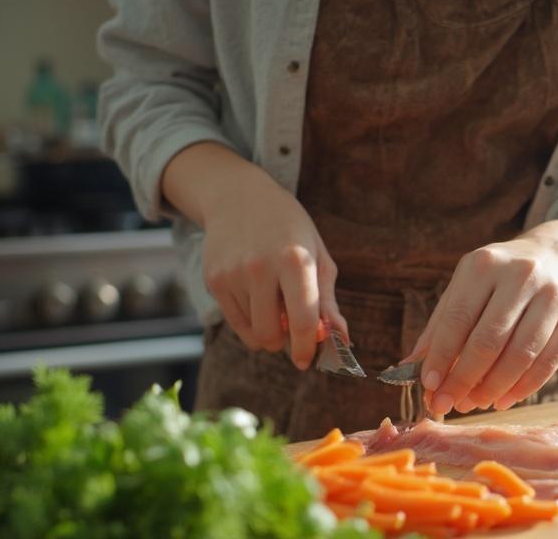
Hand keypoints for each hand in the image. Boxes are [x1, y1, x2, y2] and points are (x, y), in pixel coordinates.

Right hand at [162, 142, 345, 369]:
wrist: (240, 197)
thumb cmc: (290, 230)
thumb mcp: (318, 257)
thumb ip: (328, 302)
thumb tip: (343, 340)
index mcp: (295, 260)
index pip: (304, 320)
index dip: (307, 347)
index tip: (307, 360)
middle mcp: (261, 267)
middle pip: (272, 334)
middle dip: (285, 342)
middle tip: (292, 329)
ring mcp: (233, 273)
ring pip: (253, 332)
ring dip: (267, 330)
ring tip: (273, 302)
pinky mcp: (214, 279)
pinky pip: (235, 323)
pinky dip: (249, 323)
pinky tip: (256, 300)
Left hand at [408, 237, 557, 415]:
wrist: (551, 259)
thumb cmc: (494, 282)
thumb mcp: (463, 290)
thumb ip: (439, 328)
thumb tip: (410, 369)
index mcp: (485, 265)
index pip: (458, 318)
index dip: (441, 356)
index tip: (429, 386)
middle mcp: (522, 275)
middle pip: (490, 340)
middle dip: (464, 379)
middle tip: (447, 404)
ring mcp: (553, 297)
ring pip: (520, 356)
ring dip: (492, 388)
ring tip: (473, 403)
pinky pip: (547, 364)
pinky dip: (522, 388)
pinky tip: (502, 400)